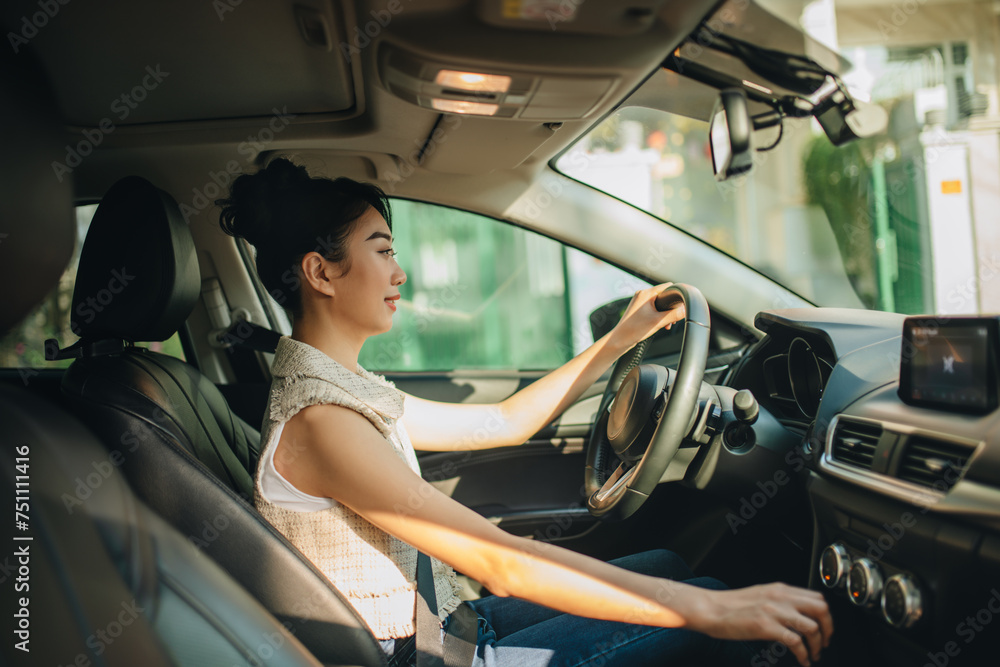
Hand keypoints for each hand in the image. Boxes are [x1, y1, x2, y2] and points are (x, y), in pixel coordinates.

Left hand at [609, 283, 686, 351]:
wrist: (619, 340)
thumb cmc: (634, 330)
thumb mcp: (658, 322)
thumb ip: (674, 315)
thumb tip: (685, 310)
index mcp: (646, 293)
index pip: (668, 287)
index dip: (676, 295)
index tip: (681, 305)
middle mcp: (642, 295)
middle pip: (664, 296)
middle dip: (671, 308)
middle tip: (672, 320)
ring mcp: (640, 302)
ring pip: (659, 304)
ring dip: (665, 314)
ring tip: (666, 325)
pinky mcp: (639, 310)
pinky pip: (653, 309)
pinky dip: (659, 316)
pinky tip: (660, 325)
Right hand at [689, 583, 832, 665]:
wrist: (711, 609)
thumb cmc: (731, 605)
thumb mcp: (760, 595)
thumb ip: (780, 600)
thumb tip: (797, 612)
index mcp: (780, 589)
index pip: (816, 597)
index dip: (826, 615)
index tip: (825, 627)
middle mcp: (780, 597)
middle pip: (821, 609)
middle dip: (829, 629)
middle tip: (825, 641)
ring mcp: (774, 611)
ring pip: (812, 627)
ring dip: (818, 645)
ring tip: (814, 654)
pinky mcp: (766, 627)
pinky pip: (796, 642)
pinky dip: (804, 655)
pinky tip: (802, 660)